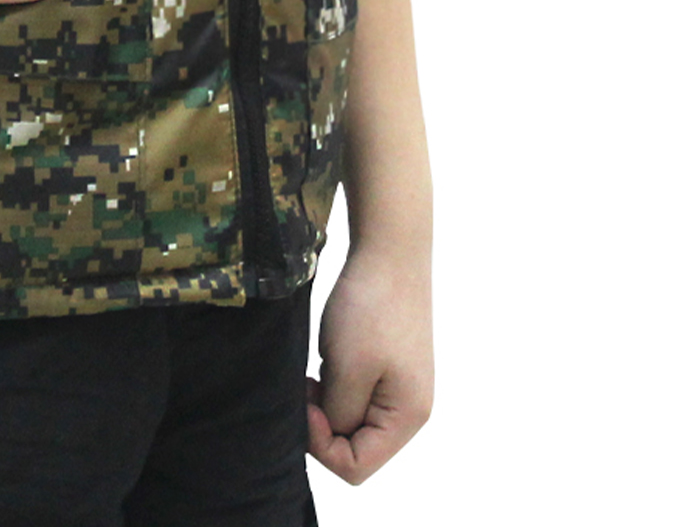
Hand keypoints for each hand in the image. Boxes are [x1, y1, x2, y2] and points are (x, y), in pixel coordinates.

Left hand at [305, 241, 433, 483]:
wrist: (389, 248)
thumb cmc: (370, 307)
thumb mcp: (348, 368)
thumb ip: (339, 414)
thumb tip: (330, 435)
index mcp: (406, 417)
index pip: (357, 466)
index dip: (322, 445)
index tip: (307, 404)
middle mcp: (408, 408)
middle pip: (355, 445)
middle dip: (323, 421)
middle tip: (306, 383)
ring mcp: (398, 385)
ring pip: (350, 417)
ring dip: (326, 399)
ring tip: (319, 363)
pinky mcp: (385, 364)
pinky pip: (353, 392)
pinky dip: (334, 380)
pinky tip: (329, 352)